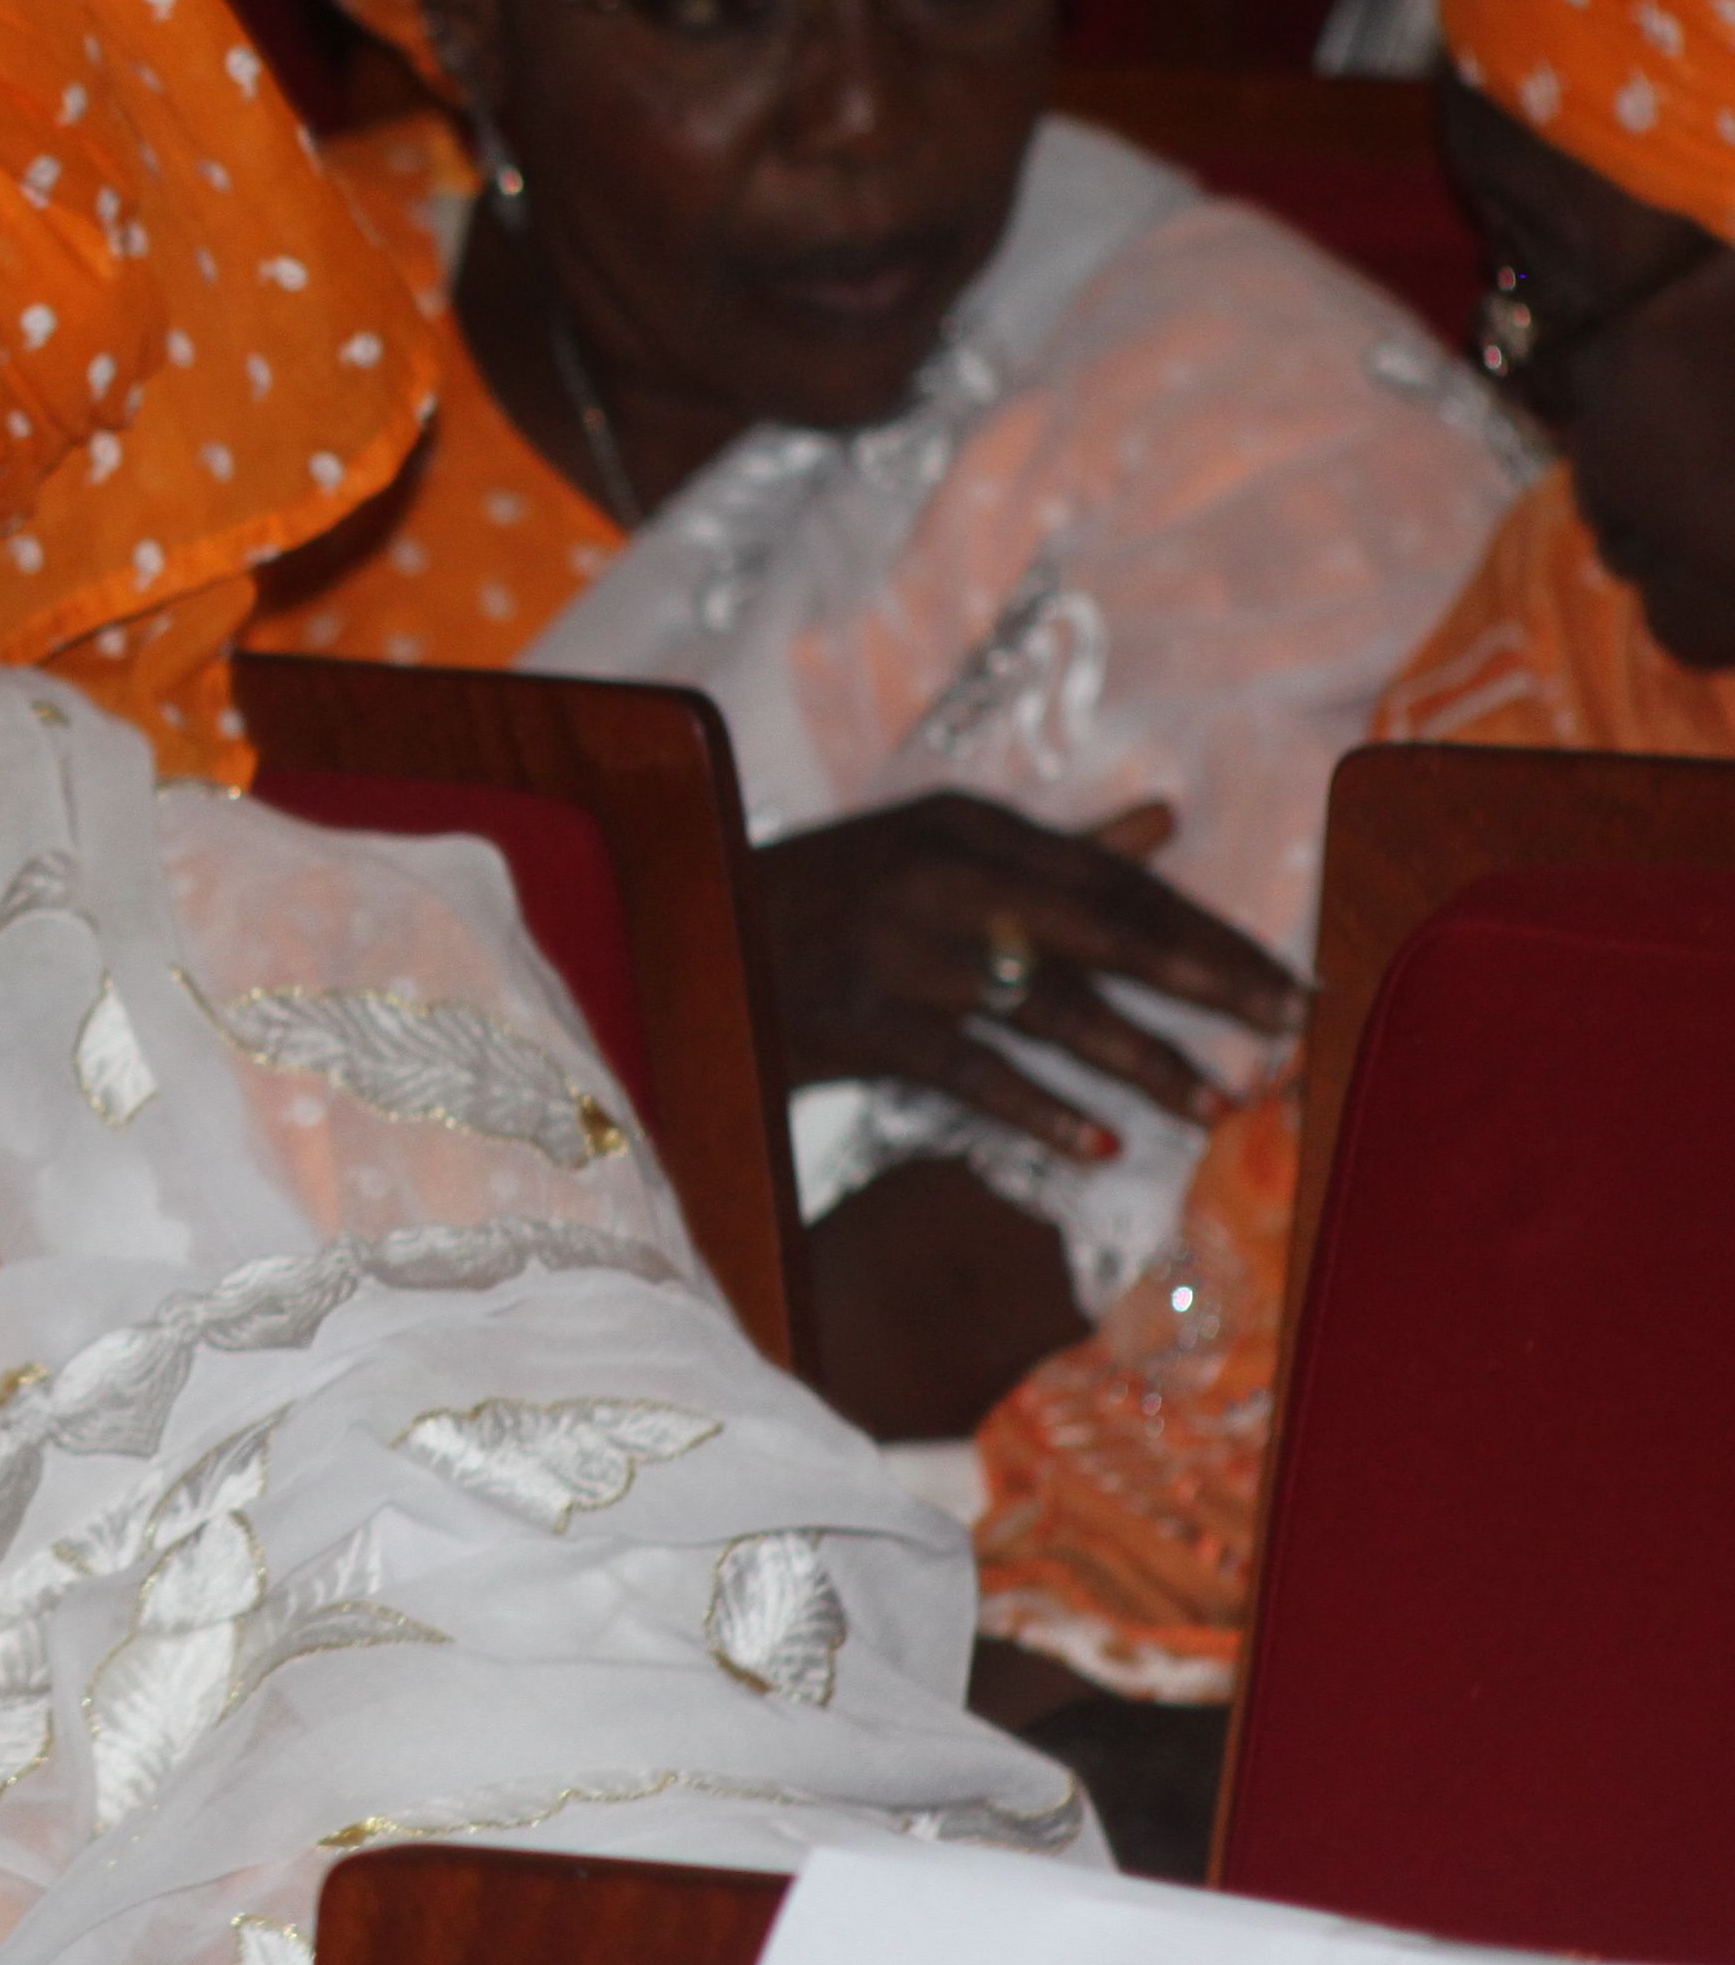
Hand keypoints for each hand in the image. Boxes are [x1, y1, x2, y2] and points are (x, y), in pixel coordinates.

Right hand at [754, 794, 1304, 1159]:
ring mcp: (889, 948)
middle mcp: (931, 873)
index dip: (1207, 928)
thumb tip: (1167, 818)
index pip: (1114, 879)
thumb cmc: (826, 900)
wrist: (674, 934)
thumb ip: (1054, 847)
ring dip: (1141, 1058)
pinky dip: (1038, 1107)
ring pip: (1044, 1004)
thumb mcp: (932, 856)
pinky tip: (1099, 1145)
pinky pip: (967, 1070)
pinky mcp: (852, 1019)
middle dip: (1206, 981)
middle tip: (1290, 1026)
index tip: (1285, 978)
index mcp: (963, 824)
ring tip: (1217, 1104)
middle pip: (1100, 930)